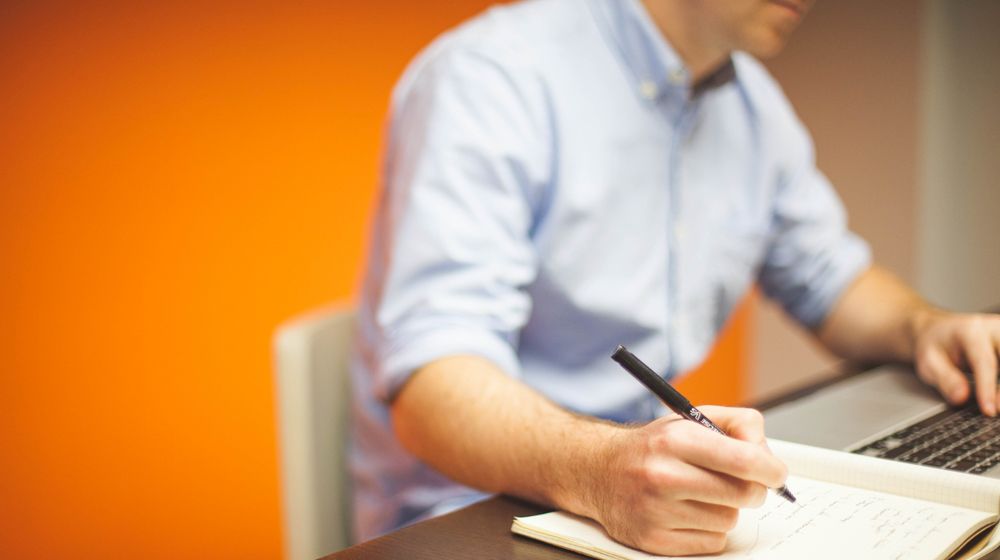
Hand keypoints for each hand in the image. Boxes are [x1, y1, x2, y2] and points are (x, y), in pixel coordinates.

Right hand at [581, 407, 786, 555]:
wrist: (599, 470)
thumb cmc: (653, 446)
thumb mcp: (690, 419)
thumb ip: (737, 424)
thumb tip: (768, 454)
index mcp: (675, 440)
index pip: (744, 460)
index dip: (771, 469)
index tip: (776, 473)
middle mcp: (663, 475)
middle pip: (744, 494)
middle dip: (752, 489)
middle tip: (742, 483)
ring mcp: (656, 511)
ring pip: (729, 520)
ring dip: (725, 509)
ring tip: (701, 494)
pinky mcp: (652, 540)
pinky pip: (711, 542)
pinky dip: (708, 530)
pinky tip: (689, 512)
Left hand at [913, 310, 999, 415]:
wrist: (939, 330)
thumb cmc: (935, 346)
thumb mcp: (928, 362)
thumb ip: (945, 379)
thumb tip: (961, 398)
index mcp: (971, 331)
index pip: (985, 362)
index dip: (988, 388)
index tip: (989, 410)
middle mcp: (994, 329)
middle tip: (998, 409)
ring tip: (998, 405)